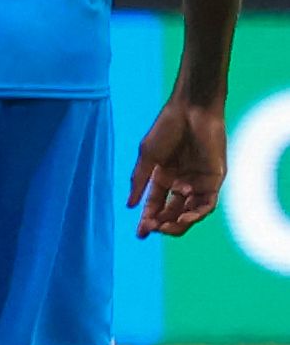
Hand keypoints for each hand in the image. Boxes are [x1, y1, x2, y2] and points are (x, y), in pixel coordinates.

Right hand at [129, 96, 226, 238]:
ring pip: (191, 211)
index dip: (148, 219)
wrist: (190, 110)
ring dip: (179, 222)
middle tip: (151, 230)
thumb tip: (129, 205)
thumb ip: (140, 181)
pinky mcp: (215, 179)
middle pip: (174, 212)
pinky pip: (208, 202)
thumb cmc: (166, 129)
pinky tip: (185, 217)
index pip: (156, 204)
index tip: (139, 234)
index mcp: (164, 177)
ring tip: (165, 228)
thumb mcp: (147, 157)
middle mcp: (183, 183)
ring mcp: (200, 182)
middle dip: (162, 223)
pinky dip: (197, 213)